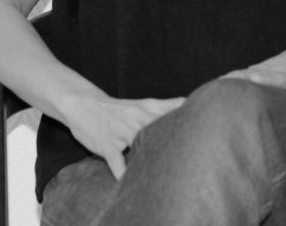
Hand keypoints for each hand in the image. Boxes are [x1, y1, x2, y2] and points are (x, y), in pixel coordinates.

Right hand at [58, 93, 184, 178]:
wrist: (83, 103)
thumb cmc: (118, 109)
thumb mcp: (143, 103)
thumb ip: (167, 105)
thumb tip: (189, 103)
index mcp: (148, 109)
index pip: (173, 112)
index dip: (187, 121)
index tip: (202, 131)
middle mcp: (137, 119)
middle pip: (160, 129)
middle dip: (173, 141)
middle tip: (189, 156)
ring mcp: (121, 131)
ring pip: (139, 143)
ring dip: (149, 157)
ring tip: (164, 174)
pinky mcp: (106, 143)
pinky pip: (116, 160)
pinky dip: (122, 171)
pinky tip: (128, 181)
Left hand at [223, 39, 285, 114]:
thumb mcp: (270, 70)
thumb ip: (250, 78)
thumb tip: (225, 85)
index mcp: (267, 72)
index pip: (244, 75)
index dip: (231, 79)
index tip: (215, 84)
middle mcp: (279, 74)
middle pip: (259, 75)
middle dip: (244, 78)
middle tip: (229, 80)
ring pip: (283, 79)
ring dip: (272, 80)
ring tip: (258, 80)